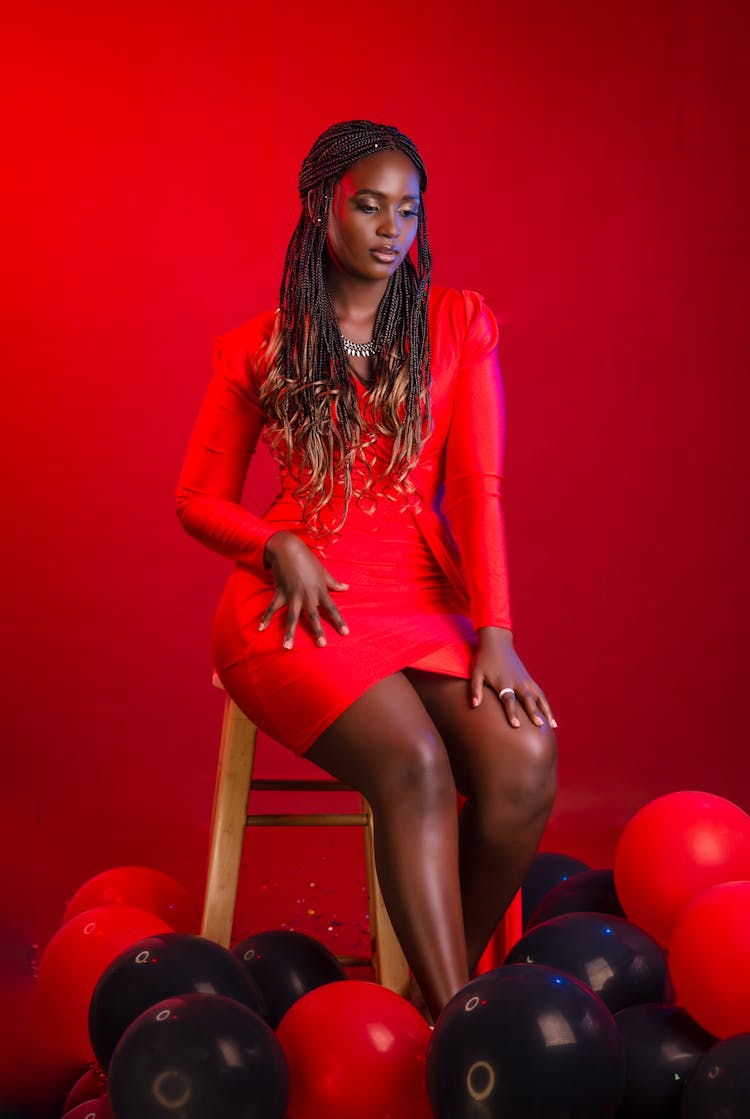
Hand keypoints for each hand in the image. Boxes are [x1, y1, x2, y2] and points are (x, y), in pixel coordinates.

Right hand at [259, 531, 349, 648]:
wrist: (287, 548)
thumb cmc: (307, 560)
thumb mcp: (323, 571)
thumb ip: (334, 582)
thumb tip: (347, 588)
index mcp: (320, 590)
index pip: (332, 608)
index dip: (339, 621)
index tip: (345, 633)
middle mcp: (307, 595)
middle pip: (314, 616)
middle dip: (317, 631)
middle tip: (321, 645)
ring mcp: (293, 595)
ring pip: (292, 617)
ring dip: (289, 633)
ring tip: (287, 647)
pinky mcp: (280, 592)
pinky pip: (272, 608)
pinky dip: (265, 618)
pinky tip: (261, 629)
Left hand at [470, 626, 556, 727]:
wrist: (497, 643)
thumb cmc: (484, 659)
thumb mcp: (476, 673)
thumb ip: (475, 690)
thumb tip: (474, 706)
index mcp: (503, 681)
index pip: (508, 699)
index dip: (512, 712)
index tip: (516, 725)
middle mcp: (517, 681)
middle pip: (527, 698)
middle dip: (534, 712)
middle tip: (539, 725)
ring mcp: (525, 680)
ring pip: (539, 697)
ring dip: (546, 710)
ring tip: (553, 725)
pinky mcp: (529, 679)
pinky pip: (540, 694)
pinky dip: (546, 705)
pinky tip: (550, 717)